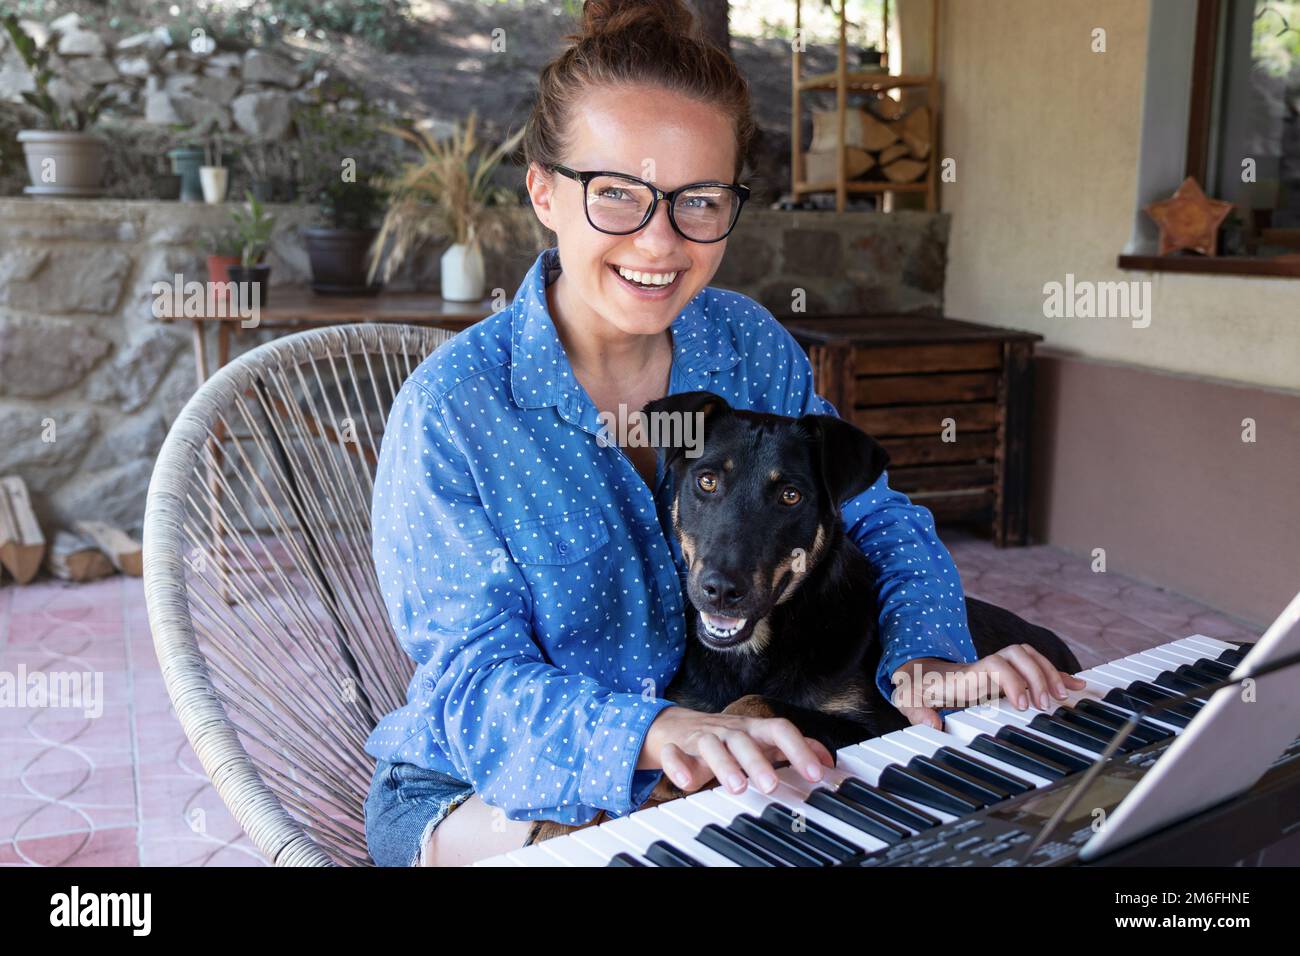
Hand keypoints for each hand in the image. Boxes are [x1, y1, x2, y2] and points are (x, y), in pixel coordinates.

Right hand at [638, 705, 834, 795]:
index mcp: (753, 729)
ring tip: (737, 787)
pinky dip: (678, 766)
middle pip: (743, 740)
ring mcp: (702, 739)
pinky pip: (674, 755)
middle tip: (771, 786)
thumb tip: (828, 760)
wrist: (675, 727)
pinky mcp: (676, 749)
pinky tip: (687, 783)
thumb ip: (792, 748)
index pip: (779, 729)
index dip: (798, 750)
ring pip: (711, 746)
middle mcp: (729, 731)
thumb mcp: (760, 739)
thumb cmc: (726, 738)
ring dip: (724, 765)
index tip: (816, 775)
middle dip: (758, 762)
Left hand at [891, 648, 1088, 729]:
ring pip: (1030, 657)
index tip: (1023, 705)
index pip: (996, 664)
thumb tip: (932, 724)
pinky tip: (1076, 685)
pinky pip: (1035, 668)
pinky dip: (1056, 675)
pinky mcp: (1008, 675)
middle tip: (1048, 704)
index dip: (1013, 681)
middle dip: (1038, 675)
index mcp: (967, 673)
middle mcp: (986, 665)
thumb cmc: (918, 688)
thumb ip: (916, 711)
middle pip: (1019, 654)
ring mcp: (998, 668)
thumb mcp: (909, 699)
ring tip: (1064, 697)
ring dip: (1050, 673)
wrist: (920, 676)